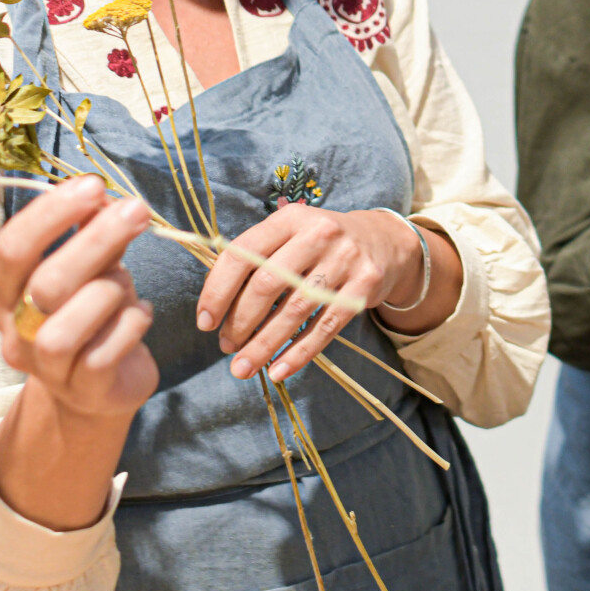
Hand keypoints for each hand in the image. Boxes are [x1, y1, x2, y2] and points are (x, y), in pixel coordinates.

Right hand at [0, 176, 158, 421]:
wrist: (97, 389)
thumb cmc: (91, 315)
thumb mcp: (86, 271)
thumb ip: (89, 235)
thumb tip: (102, 194)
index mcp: (5, 295)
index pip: (11, 248)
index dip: (50, 213)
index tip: (93, 185)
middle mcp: (16, 332)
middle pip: (44, 285)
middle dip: (95, 241)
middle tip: (136, 210)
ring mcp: (47, 368)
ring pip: (65, 329)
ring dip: (108, 292)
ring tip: (128, 282)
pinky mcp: (85, 391)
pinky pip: (105, 354)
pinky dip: (132, 324)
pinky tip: (142, 312)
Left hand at [197, 205, 414, 383]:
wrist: (385, 241)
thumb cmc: (322, 243)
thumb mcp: (292, 234)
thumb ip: (258, 258)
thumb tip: (216, 304)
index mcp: (290, 219)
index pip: (243, 254)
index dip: (217, 290)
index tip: (205, 322)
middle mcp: (318, 235)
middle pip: (267, 284)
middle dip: (240, 322)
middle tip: (226, 347)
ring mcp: (345, 261)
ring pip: (294, 311)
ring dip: (263, 345)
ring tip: (242, 368)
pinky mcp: (364, 288)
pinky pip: (325, 327)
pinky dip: (298, 354)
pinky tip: (278, 371)